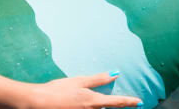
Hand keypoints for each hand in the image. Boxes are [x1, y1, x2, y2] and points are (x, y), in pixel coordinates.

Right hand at [16, 71, 141, 108]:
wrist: (38, 102)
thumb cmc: (58, 90)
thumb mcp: (80, 81)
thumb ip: (99, 79)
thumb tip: (116, 73)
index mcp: (93, 101)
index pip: (116, 102)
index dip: (129, 101)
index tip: (140, 102)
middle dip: (116, 105)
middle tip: (126, 102)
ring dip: (102, 106)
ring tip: (97, 100)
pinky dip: (92, 108)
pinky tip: (84, 103)